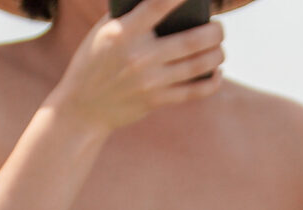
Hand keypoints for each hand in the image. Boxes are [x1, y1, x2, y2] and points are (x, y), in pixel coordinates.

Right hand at [49, 3, 224, 134]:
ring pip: (199, 65)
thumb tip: (163, 3)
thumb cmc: (94, 61)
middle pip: (192, 40)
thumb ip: (129, 15)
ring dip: (217, 54)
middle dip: (215, 31)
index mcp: (124, 32)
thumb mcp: (103, 32)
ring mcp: (150, 81)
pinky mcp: (156, 100)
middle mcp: (140, 56)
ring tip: (220, 47)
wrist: (82, 107)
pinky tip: (217, 72)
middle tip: (219, 27)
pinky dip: (212, 82)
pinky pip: (194, 91)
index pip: (158, 5)